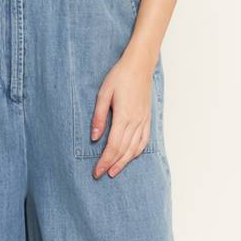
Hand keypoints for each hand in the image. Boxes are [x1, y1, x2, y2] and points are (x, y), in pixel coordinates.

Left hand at [88, 50, 155, 177]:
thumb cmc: (119, 77)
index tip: (97, 170)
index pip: (113, 146)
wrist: (139, 66)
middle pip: (123, 150)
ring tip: (114, 171)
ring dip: (124, 162)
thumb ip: (98, 117)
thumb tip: (94, 138)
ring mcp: (143, 120)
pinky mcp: (147, 118)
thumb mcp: (103, 94)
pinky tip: (130, 157)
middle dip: (112, 164)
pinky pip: (144, 140)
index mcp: (123, 116)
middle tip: (101, 174)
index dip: (104, 160)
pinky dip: (136, 152)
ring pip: (135, 148)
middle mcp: (135, 121)